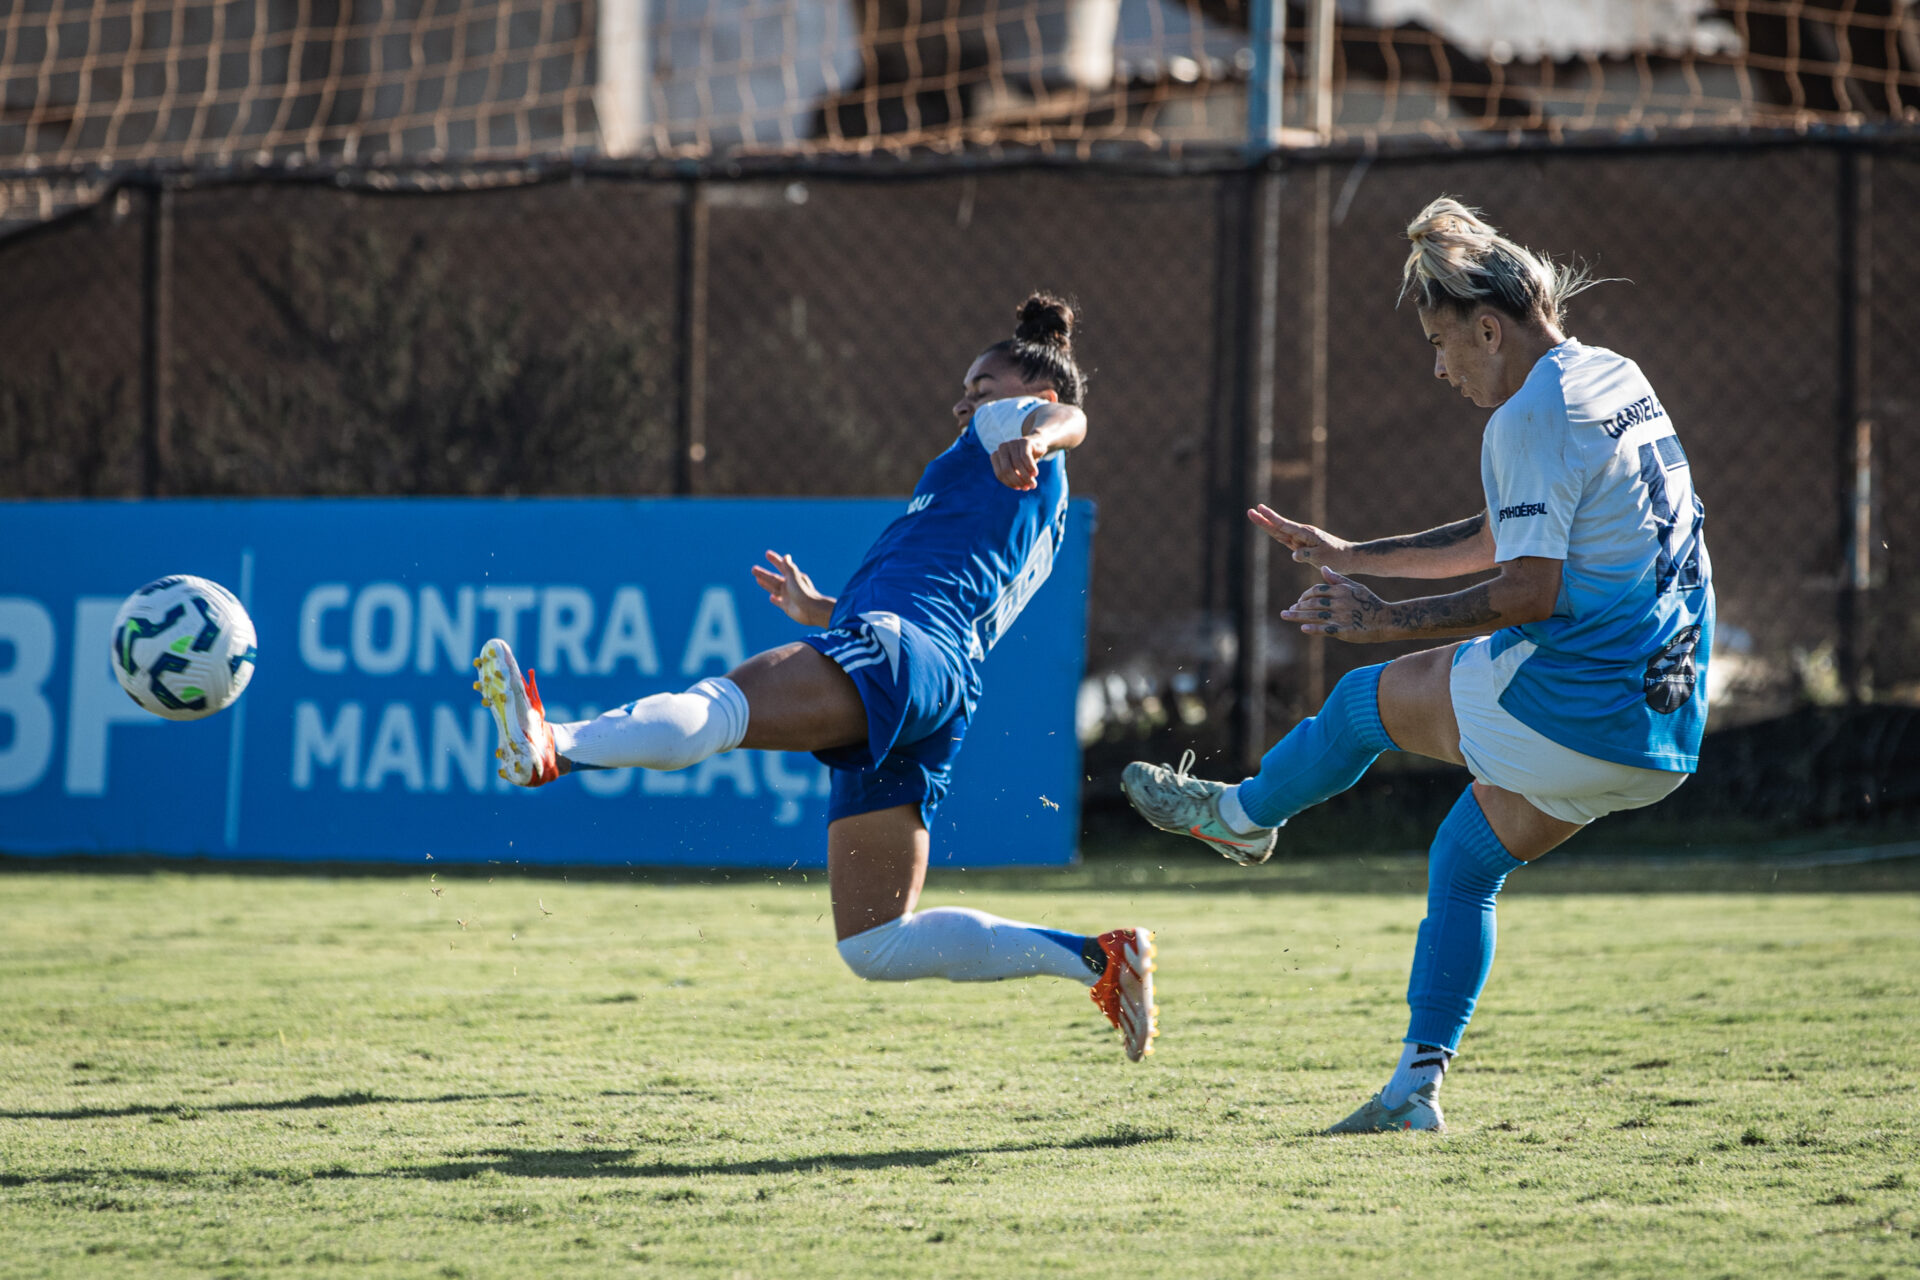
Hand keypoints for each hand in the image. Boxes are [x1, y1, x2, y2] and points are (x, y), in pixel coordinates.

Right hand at [750, 551, 832, 627]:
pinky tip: (771, 597)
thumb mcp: (794, 578)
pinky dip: (775, 599)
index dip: (775, 560)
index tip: (767, 554)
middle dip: (763, 574)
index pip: (782, 566)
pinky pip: (779, 601)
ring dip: (765, 584)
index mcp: (793, 577)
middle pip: (774, 578)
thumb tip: (786, 556)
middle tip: (753, 569)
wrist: (811, 610)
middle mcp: (790, 586)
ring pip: (774, 588)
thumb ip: (789, 568)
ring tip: (757, 579)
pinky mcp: (787, 606)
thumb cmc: (803, 592)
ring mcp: (788, 596)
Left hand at [991, 435, 1045, 489]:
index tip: (1019, 488)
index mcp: (996, 456)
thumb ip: (1016, 478)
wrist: (1036, 444)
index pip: (1000, 474)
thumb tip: (1021, 487)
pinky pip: (1025, 457)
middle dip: (1018, 481)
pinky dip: (1031, 467)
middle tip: (1027, 488)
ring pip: (1017, 464)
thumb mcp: (1017, 470)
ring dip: (1026, 477)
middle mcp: (1002, 448)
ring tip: (1033, 484)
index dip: (1010, 483)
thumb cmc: (1024, 460)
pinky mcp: (1024, 441)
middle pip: (1007, 470)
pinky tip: (1035, 474)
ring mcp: (1012, 443)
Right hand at [1249, 505, 1352, 568]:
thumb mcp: (1322, 558)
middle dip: (1264, 519)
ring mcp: (1301, 539)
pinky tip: (1269, 527)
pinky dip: (1276, 532)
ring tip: (1255, 515)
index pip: (1284, 525)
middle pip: (1278, 527)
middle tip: (1250, 511)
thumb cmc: (1336, 557)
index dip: (1271, 518)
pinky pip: (1285, 538)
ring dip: (1267, 524)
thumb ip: (1307, 556)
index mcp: (1306, 534)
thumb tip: (1293, 555)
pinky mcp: (1302, 545)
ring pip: (1280, 532)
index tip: (1259, 509)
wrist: (1347, 557)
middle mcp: (1302, 534)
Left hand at [1279, 566, 1393, 641]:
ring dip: (1298, 615)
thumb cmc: (1369, 602)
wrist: (1386, 619)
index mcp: (1341, 590)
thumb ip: (1337, 579)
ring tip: (1286, 615)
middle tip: (1288, 609)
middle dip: (1298, 606)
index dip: (1305, 595)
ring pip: (1315, 615)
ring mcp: (1341, 616)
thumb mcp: (1355, 587)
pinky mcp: (1344, 630)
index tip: (1299, 601)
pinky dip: (1313, 628)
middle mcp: (1339, 602)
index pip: (1317, 590)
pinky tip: (1302, 628)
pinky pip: (1325, 629)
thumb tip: (1323, 568)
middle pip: (1313, 603)